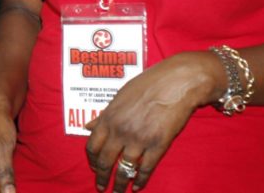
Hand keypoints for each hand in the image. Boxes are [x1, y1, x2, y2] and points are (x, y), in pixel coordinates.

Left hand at [84, 51, 221, 191]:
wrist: (176, 82)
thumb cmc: (147, 85)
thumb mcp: (119, 97)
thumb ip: (104, 115)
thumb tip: (88, 126)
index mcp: (108, 118)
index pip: (92, 146)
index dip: (92, 160)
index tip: (94, 167)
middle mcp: (120, 130)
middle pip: (105, 161)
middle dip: (102, 178)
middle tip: (101, 187)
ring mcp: (139, 139)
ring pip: (124, 169)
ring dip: (120, 184)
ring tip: (118, 192)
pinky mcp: (158, 145)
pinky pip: (146, 169)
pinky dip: (140, 180)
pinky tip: (137, 187)